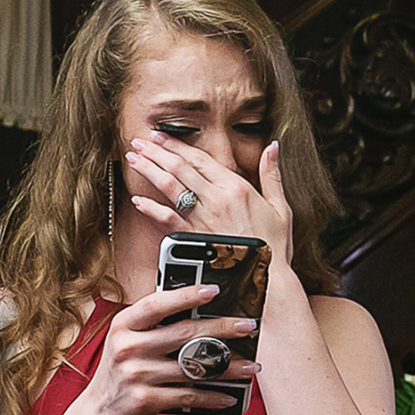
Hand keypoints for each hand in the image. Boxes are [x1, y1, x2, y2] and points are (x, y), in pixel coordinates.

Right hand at [78, 284, 261, 414]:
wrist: (100, 414)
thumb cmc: (124, 372)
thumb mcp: (129, 342)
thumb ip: (156, 327)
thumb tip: (203, 314)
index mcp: (124, 325)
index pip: (158, 304)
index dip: (186, 295)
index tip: (214, 290)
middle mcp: (127, 347)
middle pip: (184, 333)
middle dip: (222, 328)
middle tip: (248, 326)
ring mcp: (135, 374)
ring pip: (193, 367)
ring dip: (228, 368)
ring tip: (251, 366)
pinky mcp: (145, 400)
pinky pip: (189, 396)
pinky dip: (213, 397)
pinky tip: (230, 396)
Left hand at [125, 134, 292, 263]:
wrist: (269, 278)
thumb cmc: (275, 245)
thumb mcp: (280, 206)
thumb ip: (272, 174)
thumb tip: (273, 145)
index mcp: (237, 188)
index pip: (200, 158)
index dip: (177, 144)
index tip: (160, 136)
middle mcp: (217, 200)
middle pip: (180, 168)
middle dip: (156, 152)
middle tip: (139, 142)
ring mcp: (204, 220)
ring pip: (171, 188)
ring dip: (149, 171)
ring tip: (133, 159)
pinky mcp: (195, 239)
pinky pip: (168, 220)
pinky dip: (151, 209)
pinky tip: (137, 200)